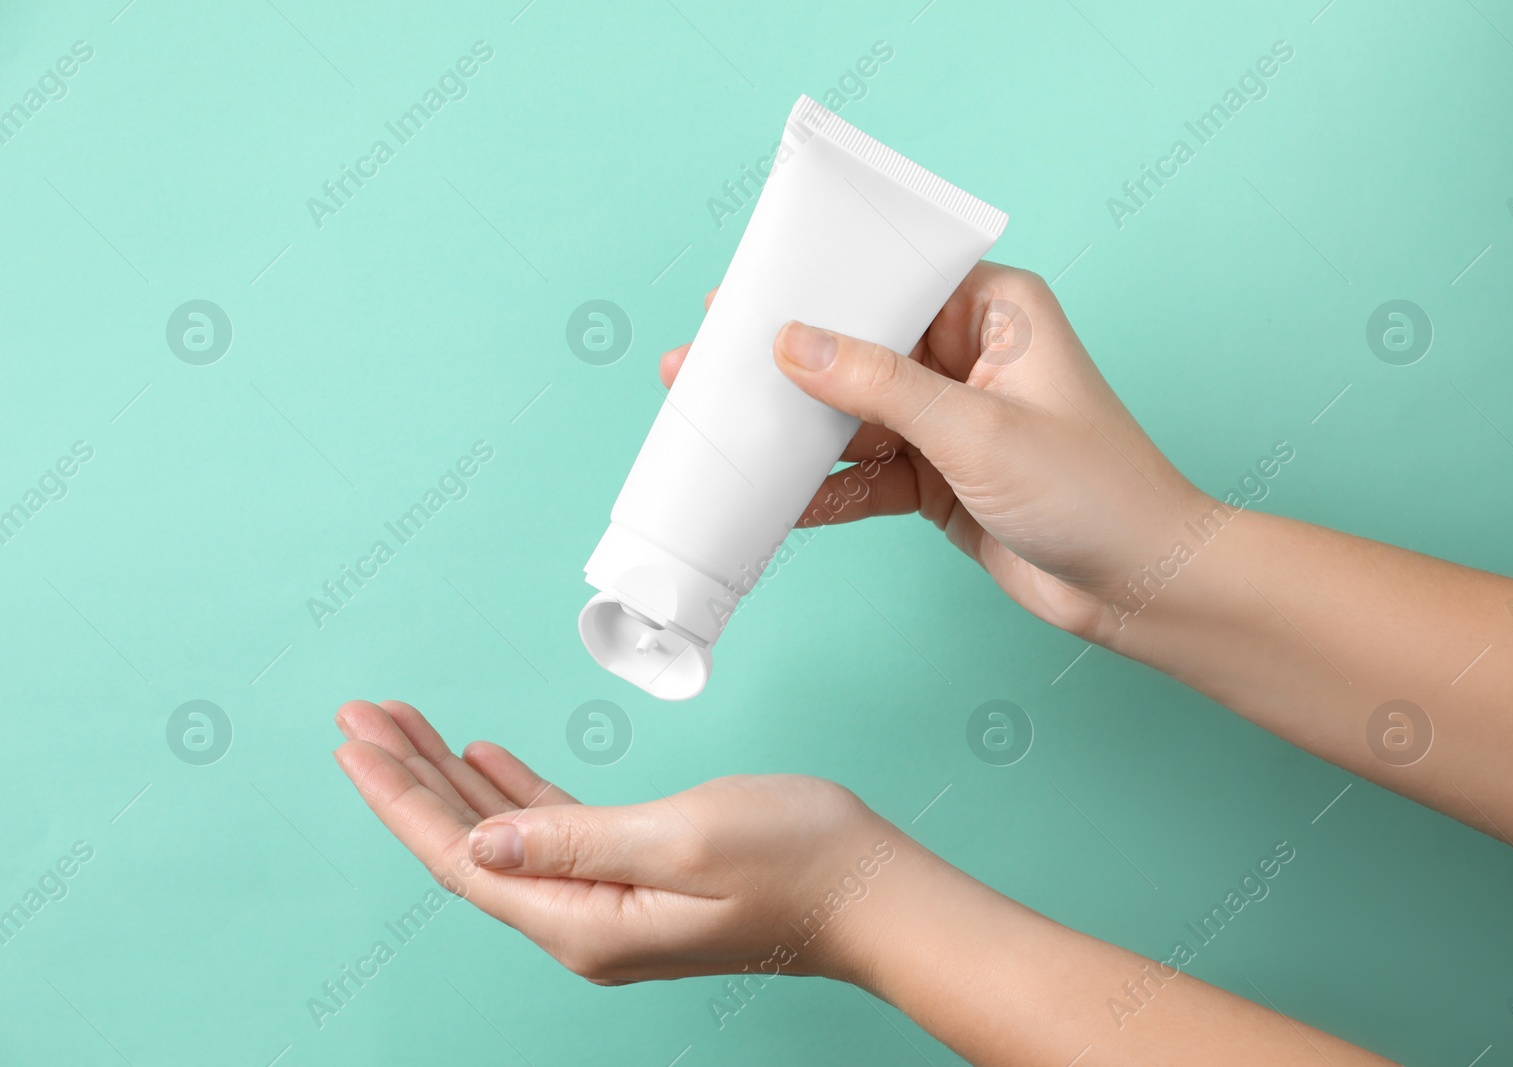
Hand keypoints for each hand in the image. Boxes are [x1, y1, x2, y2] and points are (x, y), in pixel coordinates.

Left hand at [333, 699, 911, 985]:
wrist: (871, 894)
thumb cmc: (796, 861)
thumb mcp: (682, 838)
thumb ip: (574, 842)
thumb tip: (479, 845)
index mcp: (584, 920)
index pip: (463, 858)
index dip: (402, 798)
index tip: (356, 742)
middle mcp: (584, 921)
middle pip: (470, 845)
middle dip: (411, 777)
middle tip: (363, 716)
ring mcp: (610, 901)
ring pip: (504, 834)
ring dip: (454, 778)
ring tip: (405, 726)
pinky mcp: (637, 877)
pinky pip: (552, 831)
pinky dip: (513, 790)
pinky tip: (487, 759)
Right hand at [660, 263, 1207, 639]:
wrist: (1137, 586)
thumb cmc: (1093, 490)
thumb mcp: (975, 430)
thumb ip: (878, 386)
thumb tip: (791, 343)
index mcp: (991, 310)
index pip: (886, 281)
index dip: (813, 288)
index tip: (739, 296)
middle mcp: (965, 355)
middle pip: (856, 349)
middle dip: (784, 366)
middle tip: (701, 364)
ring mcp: (948, 418)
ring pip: (850, 415)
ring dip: (792, 432)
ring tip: (714, 430)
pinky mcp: (937, 475)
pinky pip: (863, 473)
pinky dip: (823, 489)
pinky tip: (771, 498)